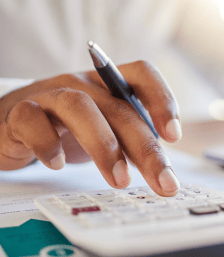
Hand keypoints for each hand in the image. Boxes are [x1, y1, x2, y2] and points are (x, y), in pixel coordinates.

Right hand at [0, 61, 181, 195]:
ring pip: (79, 108)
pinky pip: (32, 121)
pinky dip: (48, 144)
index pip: (142, 74)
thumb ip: (131, 142)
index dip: (162, 99)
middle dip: (145, 148)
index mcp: (108, 85)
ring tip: (120, 180)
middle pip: (119, 108)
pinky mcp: (20, 112)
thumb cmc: (70, 127)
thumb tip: (162, 170)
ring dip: (104, 146)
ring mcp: (51, 95)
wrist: (18, 121)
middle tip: (163, 182)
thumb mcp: (106, 130)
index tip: (173, 136)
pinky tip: (58, 164)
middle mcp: (83, 84)